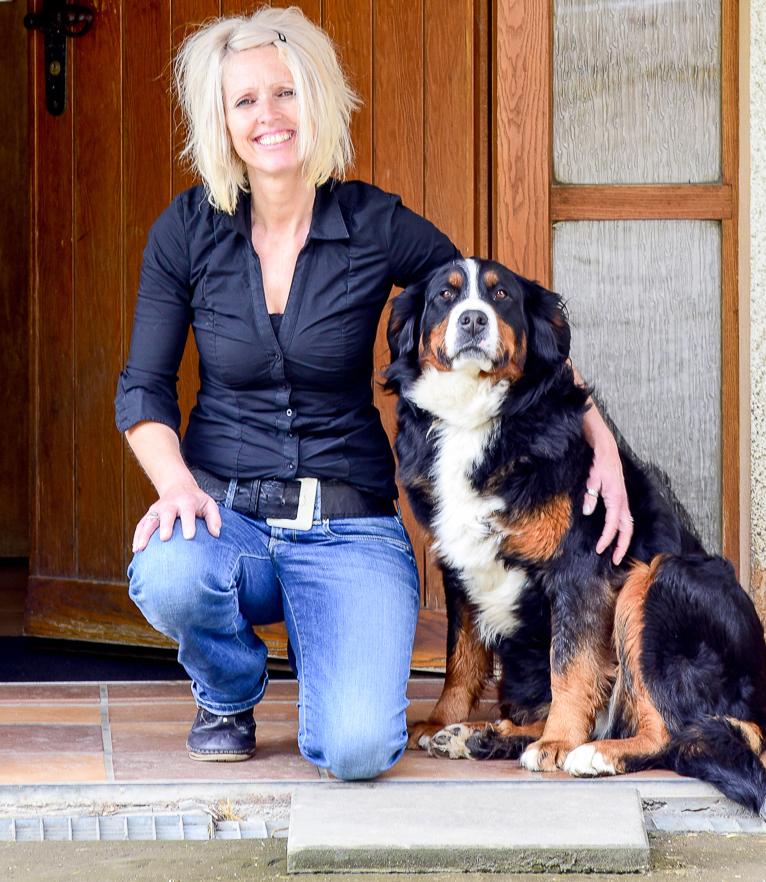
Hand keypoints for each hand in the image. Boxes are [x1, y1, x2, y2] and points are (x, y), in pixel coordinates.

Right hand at [132, 481, 220, 552]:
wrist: (178, 487)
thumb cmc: (196, 500)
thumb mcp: (209, 504)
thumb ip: (214, 518)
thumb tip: (216, 533)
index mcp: (186, 502)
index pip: (187, 512)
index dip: (188, 524)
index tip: (189, 536)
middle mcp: (170, 505)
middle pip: (166, 515)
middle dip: (165, 526)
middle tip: (165, 539)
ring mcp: (157, 509)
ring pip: (149, 520)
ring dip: (144, 534)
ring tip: (141, 548)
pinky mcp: (149, 514)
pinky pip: (141, 525)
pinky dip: (137, 536)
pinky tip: (136, 549)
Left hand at [583, 441, 632, 564]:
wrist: (606, 449)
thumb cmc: (599, 463)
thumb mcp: (592, 479)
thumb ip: (590, 496)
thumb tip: (588, 512)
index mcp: (616, 499)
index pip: (612, 525)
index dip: (606, 539)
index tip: (600, 550)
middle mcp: (622, 501)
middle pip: (627, 529)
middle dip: (622, 546)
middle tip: (615, 560)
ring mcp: (623, 500)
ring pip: (628, 525)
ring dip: (624, 539)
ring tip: (617, 552)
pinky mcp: (620, 498)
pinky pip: (624, 518)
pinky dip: (622, 529)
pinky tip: (616, 535)